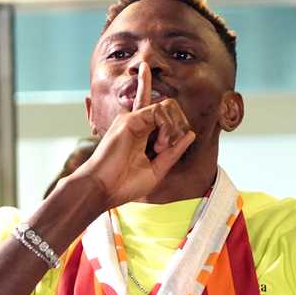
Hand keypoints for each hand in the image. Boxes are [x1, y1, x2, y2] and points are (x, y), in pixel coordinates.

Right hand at [76, 63, 195, 207]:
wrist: (105, 189)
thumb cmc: (125, 184)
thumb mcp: (157, 170)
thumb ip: (173, 152)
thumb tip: (190, 134)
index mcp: (144, 134)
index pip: (163, 112)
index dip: (177, 124)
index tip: (166, 150)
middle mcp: (139, 123)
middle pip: (170, 106)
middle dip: (179, 125)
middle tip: (166, 149)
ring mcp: (134, 120)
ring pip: (167, 105)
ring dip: (172, 128)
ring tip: (160, 148)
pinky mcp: (130, 119)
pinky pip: (159, 110)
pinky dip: (166, 127)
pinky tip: (159, 145)